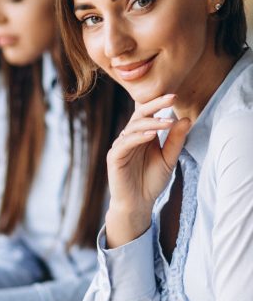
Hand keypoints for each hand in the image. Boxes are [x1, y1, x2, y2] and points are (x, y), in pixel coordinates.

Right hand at [105, 93, 190, 247]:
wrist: (138, 204)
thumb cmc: (151, 182)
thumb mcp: (168, 159)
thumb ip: (175, 141)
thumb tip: (186, 119)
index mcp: (141, 135)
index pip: (148, 113)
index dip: (158, 103)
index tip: (174, 96)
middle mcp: (129, 137)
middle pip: (139, 114)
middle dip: (155, 105)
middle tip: (171, 98)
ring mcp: (120, 146)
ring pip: (133, 127)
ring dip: (151, 123)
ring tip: (168, 123)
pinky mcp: (114, 157)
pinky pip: (125, 143)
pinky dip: (138, 137)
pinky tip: (151, 135)